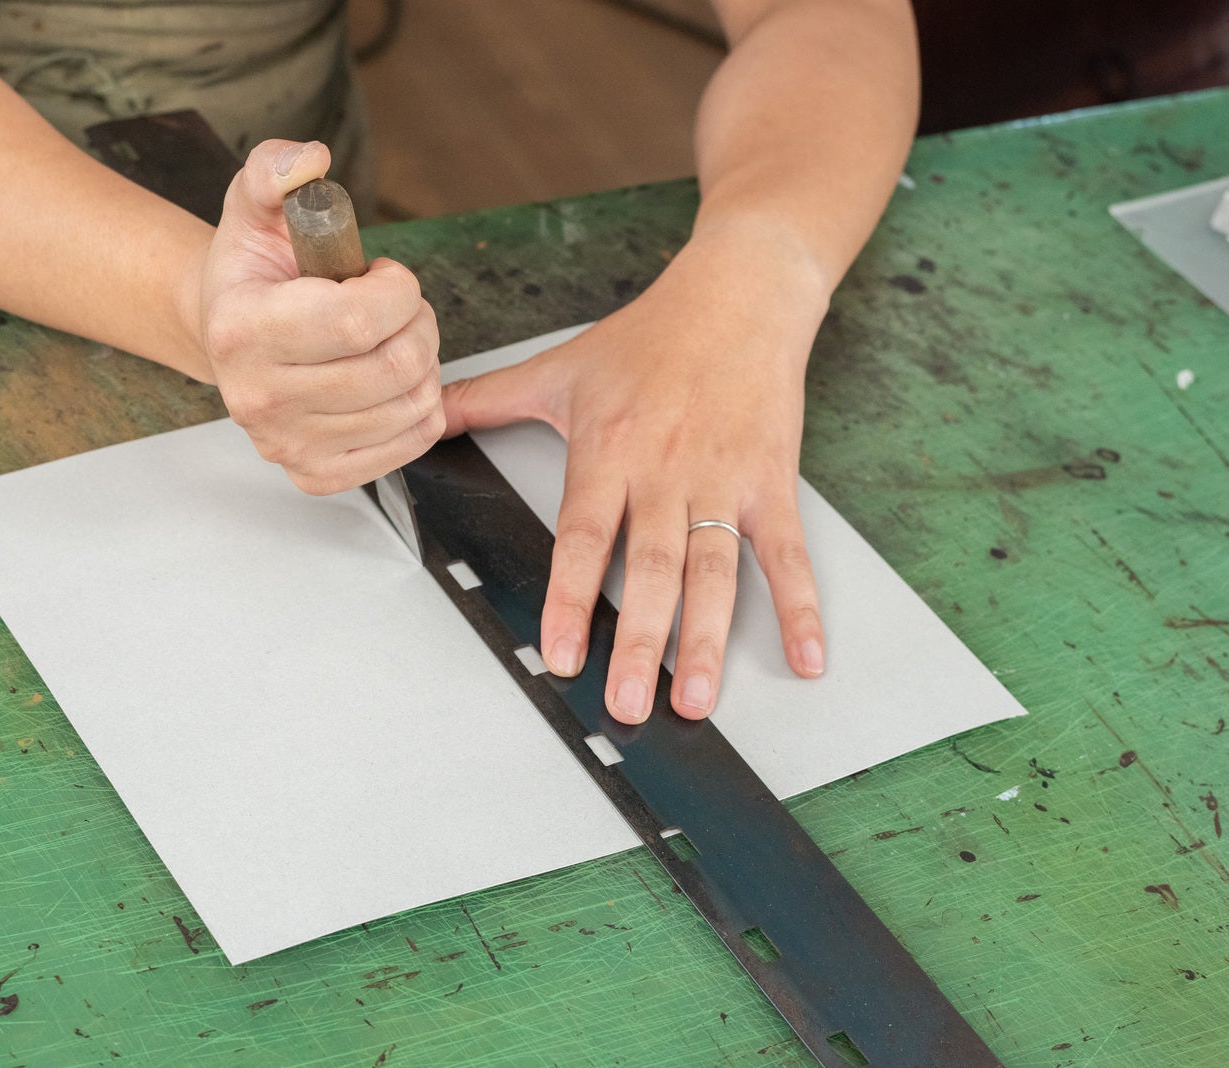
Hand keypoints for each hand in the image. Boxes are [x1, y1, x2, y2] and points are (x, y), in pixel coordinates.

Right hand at [196, 140, 442, 493]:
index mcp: (240, 329)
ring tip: (390, 339)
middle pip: (393, 366)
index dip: (397, 290)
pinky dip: (421, 406)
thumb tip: (310, 159)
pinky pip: (411, 442)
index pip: (358, 321)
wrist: (228, 336)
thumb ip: (275, 170)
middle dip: (418, 323)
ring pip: (410, 405)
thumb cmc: (252, 274)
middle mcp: (256, 397)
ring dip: (423, 363)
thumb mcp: (253, 207)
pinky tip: (392, 380)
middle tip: (398, 307)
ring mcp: (286, 444)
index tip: (383, 274)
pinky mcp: (316, 473)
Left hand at [441, 231, 827, 722]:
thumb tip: (423, 413)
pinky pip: (787, 552)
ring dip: (707, 640)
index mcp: (610, 449)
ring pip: (715, 570)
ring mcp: (723, 479)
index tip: (561, 655)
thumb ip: (487, 398)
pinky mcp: (771, 481)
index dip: (570, 597)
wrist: (738, 294)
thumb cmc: (651, 334)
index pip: (585, 536)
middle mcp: (666, 471)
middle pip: (652, 567)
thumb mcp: (559, 364)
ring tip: (697, 700)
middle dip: (640, 640)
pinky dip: (800, 605)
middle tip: (628, 703)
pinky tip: (805, 655)